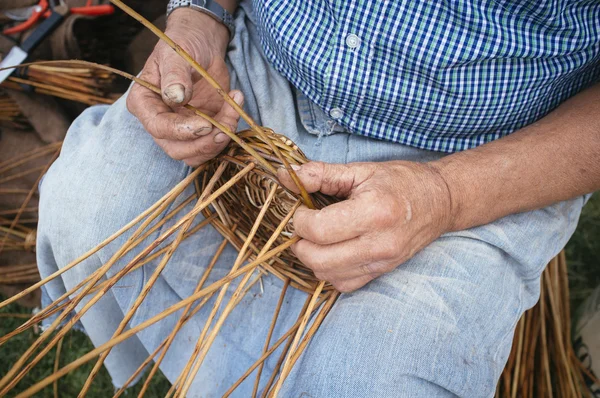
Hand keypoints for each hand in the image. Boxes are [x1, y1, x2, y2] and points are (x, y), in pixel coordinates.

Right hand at [127, 9, 242, 165]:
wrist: (202, 45)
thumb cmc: (183, 45)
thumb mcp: (176, 54)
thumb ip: (175, 75)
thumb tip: (176, 97)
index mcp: (144, 103)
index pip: (158, 127)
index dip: (182, 131)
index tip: (206, 124)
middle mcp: (159, 122)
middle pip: (177, 150)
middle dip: (203, 144)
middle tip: (225, 128)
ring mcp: (181, 130)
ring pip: (197, 154)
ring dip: (219, 141)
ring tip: (233, 110)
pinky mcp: (203, 131)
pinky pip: (214, 143)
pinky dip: (229, 130)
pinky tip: (236, 104)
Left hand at [277, 161, 452, 291]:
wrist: (440, 202)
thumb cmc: (401, 182)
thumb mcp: (361, 170)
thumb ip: (321, 174)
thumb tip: (286, 176)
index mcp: (374, 212)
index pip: (319, 230)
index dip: (299, 221)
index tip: (300, 210)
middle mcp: (379, 244)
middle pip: (319, 259)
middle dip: (300, 243)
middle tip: (302, 226)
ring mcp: (382, 263)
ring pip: (328, 276)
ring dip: (312, 258)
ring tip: (315, 237)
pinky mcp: (382, 273)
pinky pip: (344, 284)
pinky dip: (329, 271)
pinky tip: (331, 251)